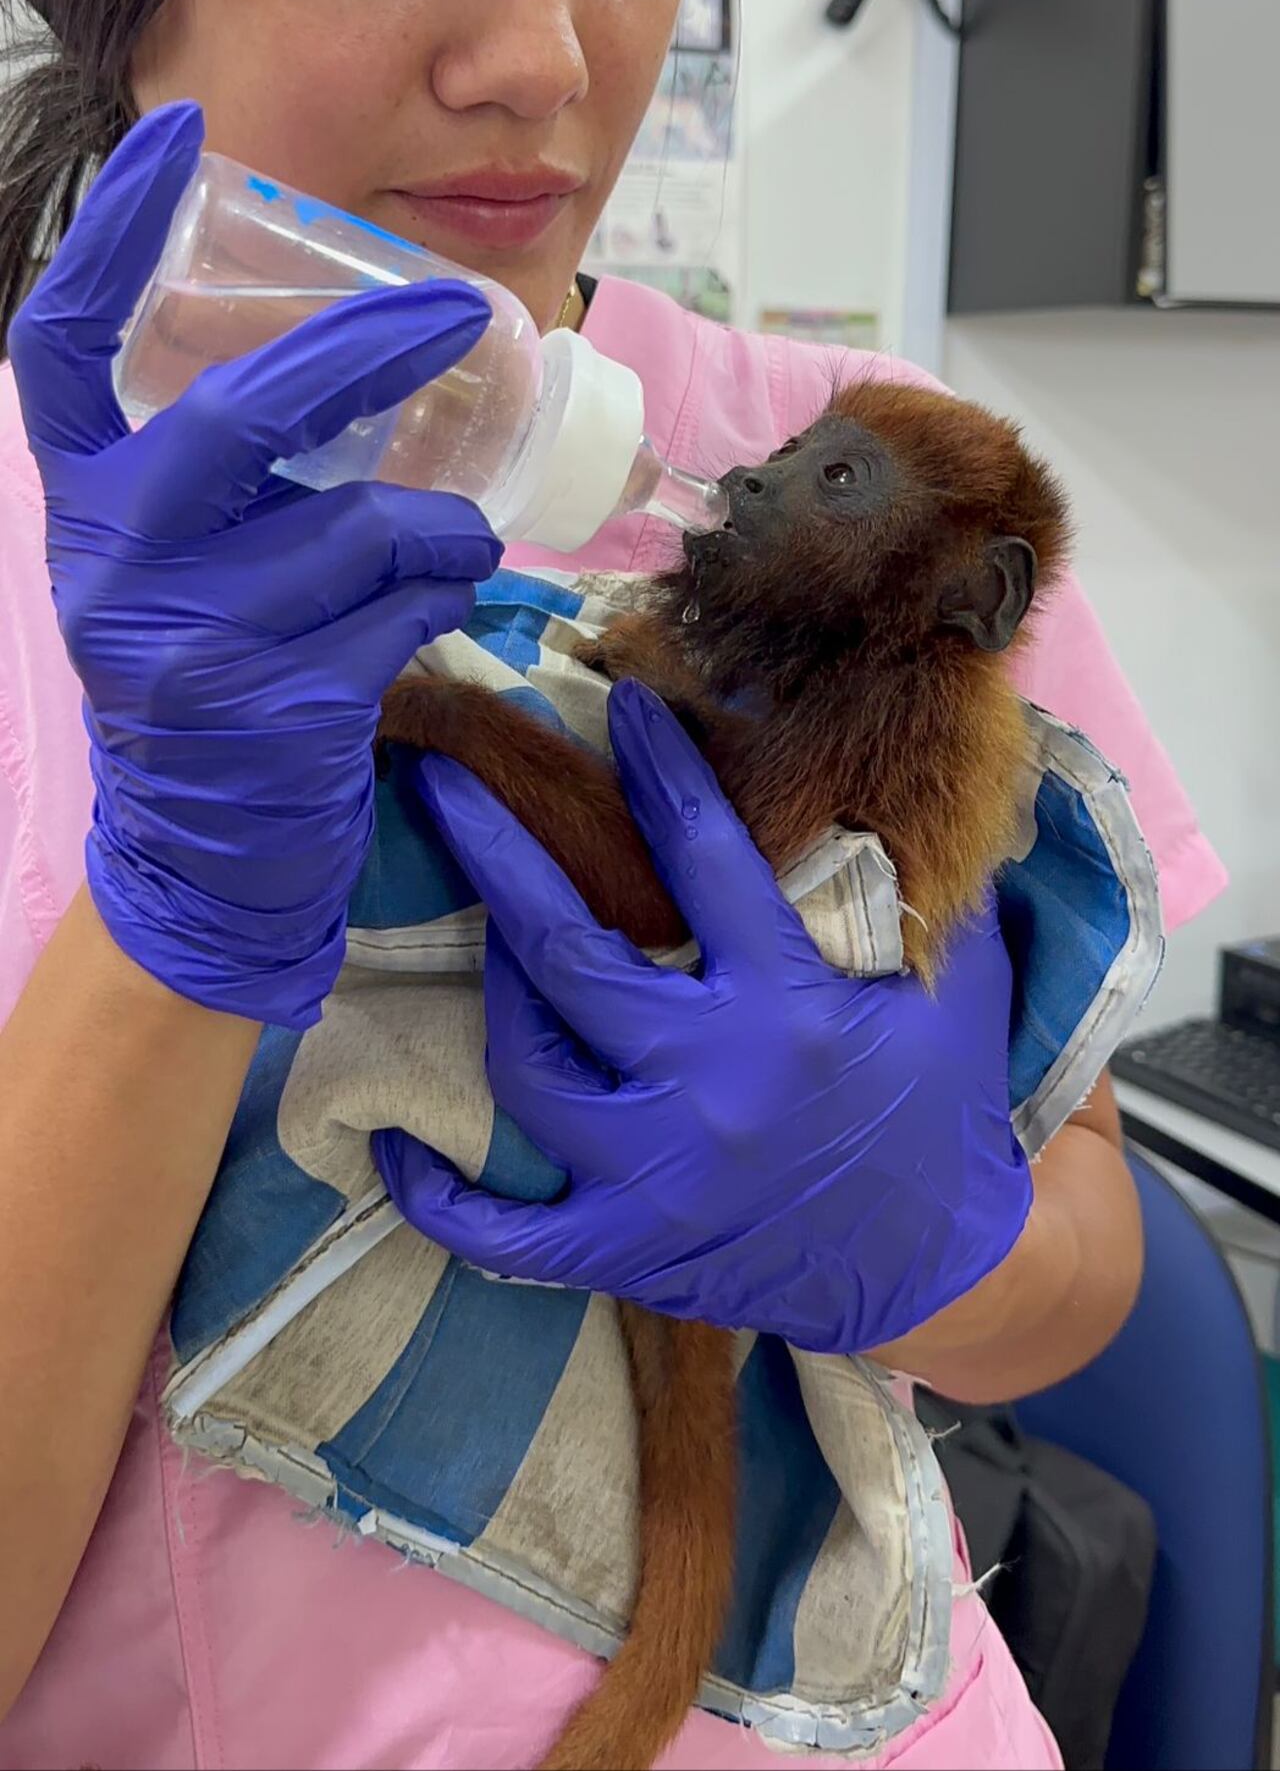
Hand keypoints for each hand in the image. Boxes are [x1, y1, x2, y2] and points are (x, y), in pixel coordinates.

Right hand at [9, 102, 501, 1027]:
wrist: (201, 851)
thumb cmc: (210, 674)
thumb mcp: (181, 561)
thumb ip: (228, 471)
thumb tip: (366, 359)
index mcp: (85, 502)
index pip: (65, 344)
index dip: (111, 236)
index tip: (174, 139)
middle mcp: (116, 560)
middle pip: (244, 412)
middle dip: (370, 351)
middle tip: (459, 312)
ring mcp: (191, 639)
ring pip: (367, 524)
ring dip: (443, 524)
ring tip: (454, 539)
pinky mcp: (278, 705)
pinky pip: (409, 606)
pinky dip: (448, 592)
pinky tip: (437, 606)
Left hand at [372, 680, 1031, 1353]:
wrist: (942, 1269)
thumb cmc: (941, 1110)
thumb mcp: (957, 987)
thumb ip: (925, 887)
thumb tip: (923, 774)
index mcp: (788, 1006)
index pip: (703, 856)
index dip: (657, 770)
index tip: (618, 708)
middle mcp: (710, 1085)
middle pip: (567, 954)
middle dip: (495, 854)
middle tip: (443, 782)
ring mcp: (658, 1177)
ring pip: (526, 1066)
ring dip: (496, 990)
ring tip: (489, 935)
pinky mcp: (629, 1250)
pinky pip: (502, 1233)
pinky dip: (438, 1194)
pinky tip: (394, 1144)